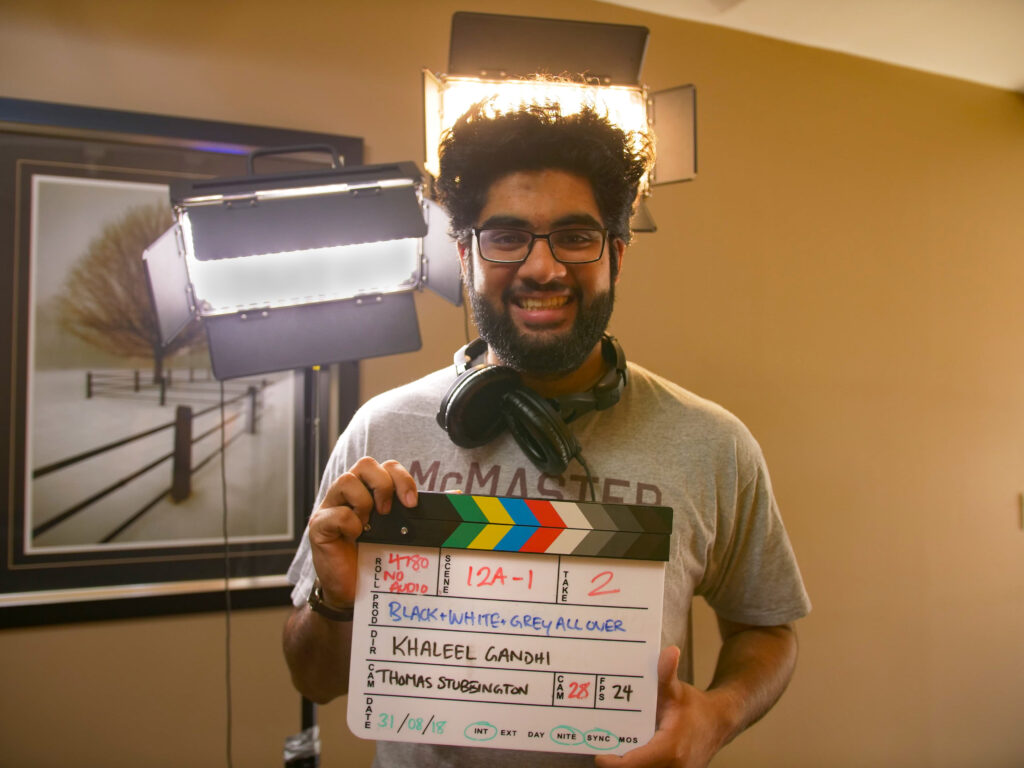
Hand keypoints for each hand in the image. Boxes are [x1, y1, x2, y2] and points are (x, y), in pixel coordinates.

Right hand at [306, 457, 416, 607]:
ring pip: (346, 480)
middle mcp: (350, 494)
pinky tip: (355, 538)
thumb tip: (455, 496)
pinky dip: (348, 523)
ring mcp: (332, 507)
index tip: (412, 502)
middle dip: (383, 484)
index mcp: (371, 491)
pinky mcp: (319, 526)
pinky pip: (334, 513)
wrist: (355, 592)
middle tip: (389, 512)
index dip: (401, 478)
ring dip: (364, 502)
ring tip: (370, 525)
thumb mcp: (404, 534)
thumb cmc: (378, 559)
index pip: (386, 467)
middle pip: (365, 464)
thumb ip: (424, 513)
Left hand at [594, 646, 733, 767]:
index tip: (598, 753)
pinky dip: (639, 765)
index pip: (632, 764)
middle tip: (602, 746)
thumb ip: (666, 673)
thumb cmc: (695, 706)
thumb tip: (669, 651)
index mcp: (670, 749)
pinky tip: (628, 752)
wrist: (719, 722)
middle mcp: (674, 767)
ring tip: (612, 749)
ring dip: (628, 765)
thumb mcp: (676, 690)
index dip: (611, 762)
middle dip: (616, 763)